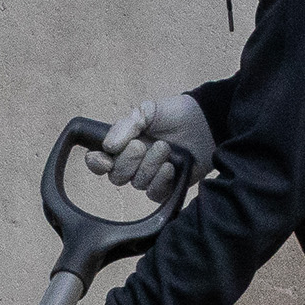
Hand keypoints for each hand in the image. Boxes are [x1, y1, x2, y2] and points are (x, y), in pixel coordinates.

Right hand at [87, 96, 214, 200]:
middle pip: (116, 176)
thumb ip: (124, 125)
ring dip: (150, 166)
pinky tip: (170, 167)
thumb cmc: (176, 114)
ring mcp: (149, 177)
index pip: (99, 161)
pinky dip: (160, 180)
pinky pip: (154, 194)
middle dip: (128, 161)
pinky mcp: (167, 188)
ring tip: (166, 148)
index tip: (105, 158)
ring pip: (137, 183)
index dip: (97, 163)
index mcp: (123, 145)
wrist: (206, 122)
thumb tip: (107, 146)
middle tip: (143, 144)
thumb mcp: (147, 111)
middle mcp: (133, 163)